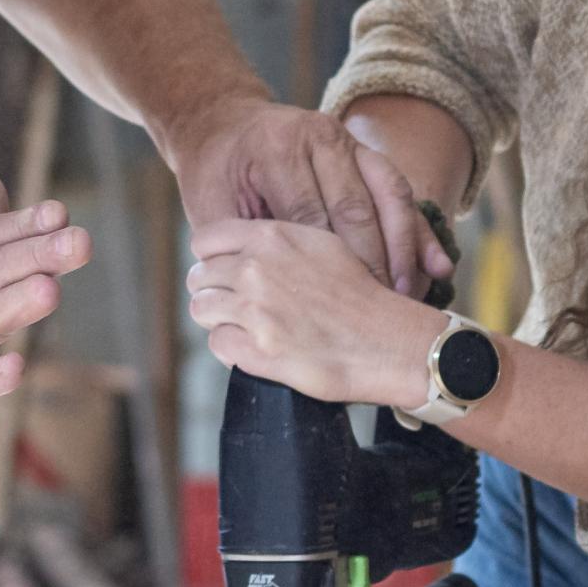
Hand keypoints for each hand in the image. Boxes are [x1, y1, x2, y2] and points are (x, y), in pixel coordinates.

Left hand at [164, 96, 451, 297]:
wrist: (225, 123)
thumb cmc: (215, 176)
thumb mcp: (212, 207)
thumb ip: (233, 246)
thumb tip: (251, 300)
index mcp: (278, 147)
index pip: (309, 219)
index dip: (323, 271)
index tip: (333, 315)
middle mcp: (319, 135)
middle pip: (355, 210)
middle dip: (371, 265)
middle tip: (379, 312)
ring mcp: (348, 139)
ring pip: (390, 196)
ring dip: (403, 251)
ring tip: (407, 297)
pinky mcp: (367, 150)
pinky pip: (401, 191)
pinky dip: (419, 232)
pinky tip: (437, 268)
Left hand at [186, 219, 440, 407]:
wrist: (389, 341)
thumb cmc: (360, 294)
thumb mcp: (321, 245)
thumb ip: (278, 241)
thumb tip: (243, 247)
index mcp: (271, 238)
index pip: (205, 239)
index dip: (209, 257)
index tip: (222, 270)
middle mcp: (256, 269)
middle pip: (198, 276)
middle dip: (213, 290)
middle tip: (235, 304)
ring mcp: (254, 310)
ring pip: (201, 309)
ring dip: (219, 319)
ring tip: (245, 326)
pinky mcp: (257, 349)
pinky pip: (217, 344)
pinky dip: (230, 348)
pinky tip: (253, 347)